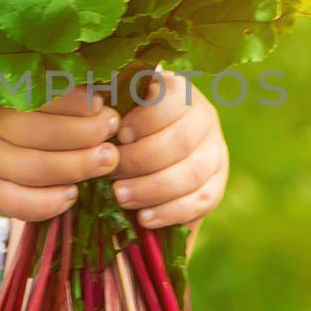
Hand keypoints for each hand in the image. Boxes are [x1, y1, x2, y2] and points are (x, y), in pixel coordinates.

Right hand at [0, 86, 121, 222]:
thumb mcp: (12, 98)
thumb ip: (49, 95)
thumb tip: (102, 98)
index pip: (38, 96)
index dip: (74, 101)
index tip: (101, 104)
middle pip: (40, 133)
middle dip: (84, 133)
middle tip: (112, 130)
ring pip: (35, 170)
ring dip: (76, 166)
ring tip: (107, 161)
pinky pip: (20, 204)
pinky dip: (49, 203)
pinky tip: (72, 195)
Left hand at [110, 71, 228, 236]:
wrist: (150, 150)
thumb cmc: (126, 123)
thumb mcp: (118, 106)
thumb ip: (110, 103)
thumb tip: (93, 102)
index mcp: (181, 92)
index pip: (173, 100)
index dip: (146, 119)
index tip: (120, 135)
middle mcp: (204, 119)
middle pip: (181, 141)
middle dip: (141, 160)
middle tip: (111, 173)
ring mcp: (215, 152)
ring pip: (192, 173)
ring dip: (152, 189)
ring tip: (121, 197)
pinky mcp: (217, 183)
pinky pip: (202, 200)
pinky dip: (172, 212)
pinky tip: (145, 217)